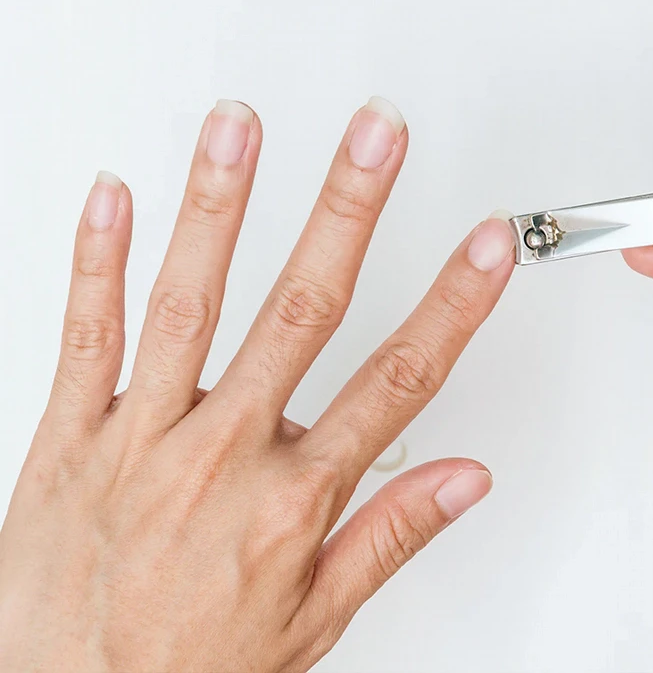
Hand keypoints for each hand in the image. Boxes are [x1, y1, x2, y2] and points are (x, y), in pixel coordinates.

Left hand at [0, 97, 515, 670]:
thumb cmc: (188, 668)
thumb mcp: (315, 618)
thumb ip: (392, 534)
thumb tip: (464, 479)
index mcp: (291, 499)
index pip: (396, 382)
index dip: (452, 306)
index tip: (484, 249)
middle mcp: (221, 453)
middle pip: (303, 311)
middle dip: (348, 210)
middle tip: (376, 137)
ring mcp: (142, 436)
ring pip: (189, 300)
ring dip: (222, 204)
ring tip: (243, 131)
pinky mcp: (70, 435)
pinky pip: (85, 334)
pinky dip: (97, 259)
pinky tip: (117, 196)